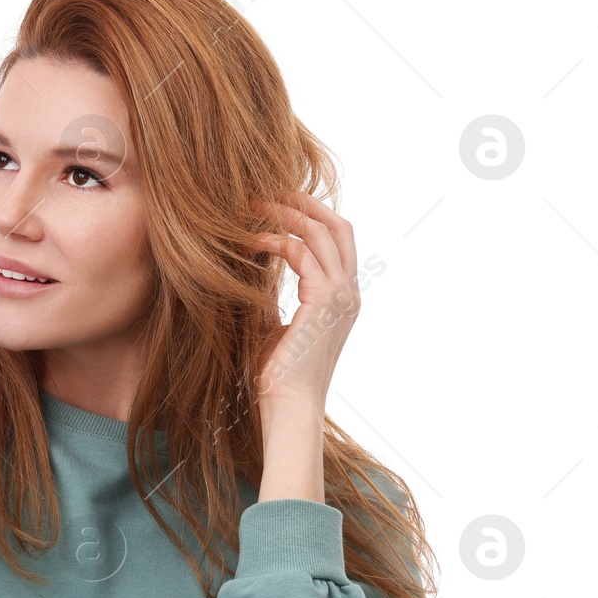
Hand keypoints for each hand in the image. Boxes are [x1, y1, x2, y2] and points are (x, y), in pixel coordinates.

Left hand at [247, 191, 359, 413]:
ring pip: (322, 232)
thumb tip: (250, 273)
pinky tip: (249, 241)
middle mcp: (349, 293)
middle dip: (304, 203)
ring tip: (252, 207)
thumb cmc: (276, 376)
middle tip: (268, 189)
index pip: (336, 241)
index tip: (274, 206)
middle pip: (338, 226)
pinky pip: (302, 252)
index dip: (308, 217)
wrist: (287, 407)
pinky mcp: (325, 300)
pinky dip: (275, 240)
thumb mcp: (271, 327)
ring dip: (285, 214)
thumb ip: (270, 298)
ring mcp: (341, 296)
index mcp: (341, 298)